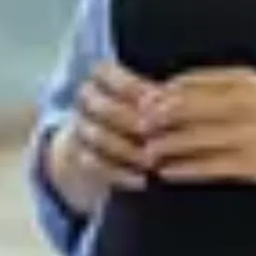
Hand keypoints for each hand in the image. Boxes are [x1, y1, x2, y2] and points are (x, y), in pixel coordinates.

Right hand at [46, 61, 154, 212]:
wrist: (98, 149)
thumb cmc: (135, 115)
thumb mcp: (145, 101)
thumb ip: (158, 98)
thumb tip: (178, 100)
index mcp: (101, 77)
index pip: (107, 73)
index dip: (132, 87)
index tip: (158, 99)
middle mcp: (86, 99)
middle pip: (103, 107)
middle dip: (132, 121)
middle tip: (158, 133)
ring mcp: (78, 127)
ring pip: (98, 136)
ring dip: (128, 150)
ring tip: (153, 162)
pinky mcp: (77, 156)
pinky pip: (94, 164)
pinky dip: (119, 174)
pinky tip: (142, 181)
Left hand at [140, 66, 255, 191]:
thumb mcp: (254, 93)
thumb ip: (215, 90)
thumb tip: (166, 93)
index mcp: (243, 80)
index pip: (189, 81)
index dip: (160, 93)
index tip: (140, 102)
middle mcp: (247, 103)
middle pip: (187, 107)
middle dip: (157, 118)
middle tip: (135, 126)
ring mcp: (252, 134)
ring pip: (195, 138)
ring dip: (165, 146)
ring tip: (146, 152)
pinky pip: (210, 166)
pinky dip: (184, 169)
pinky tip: (167, 172)